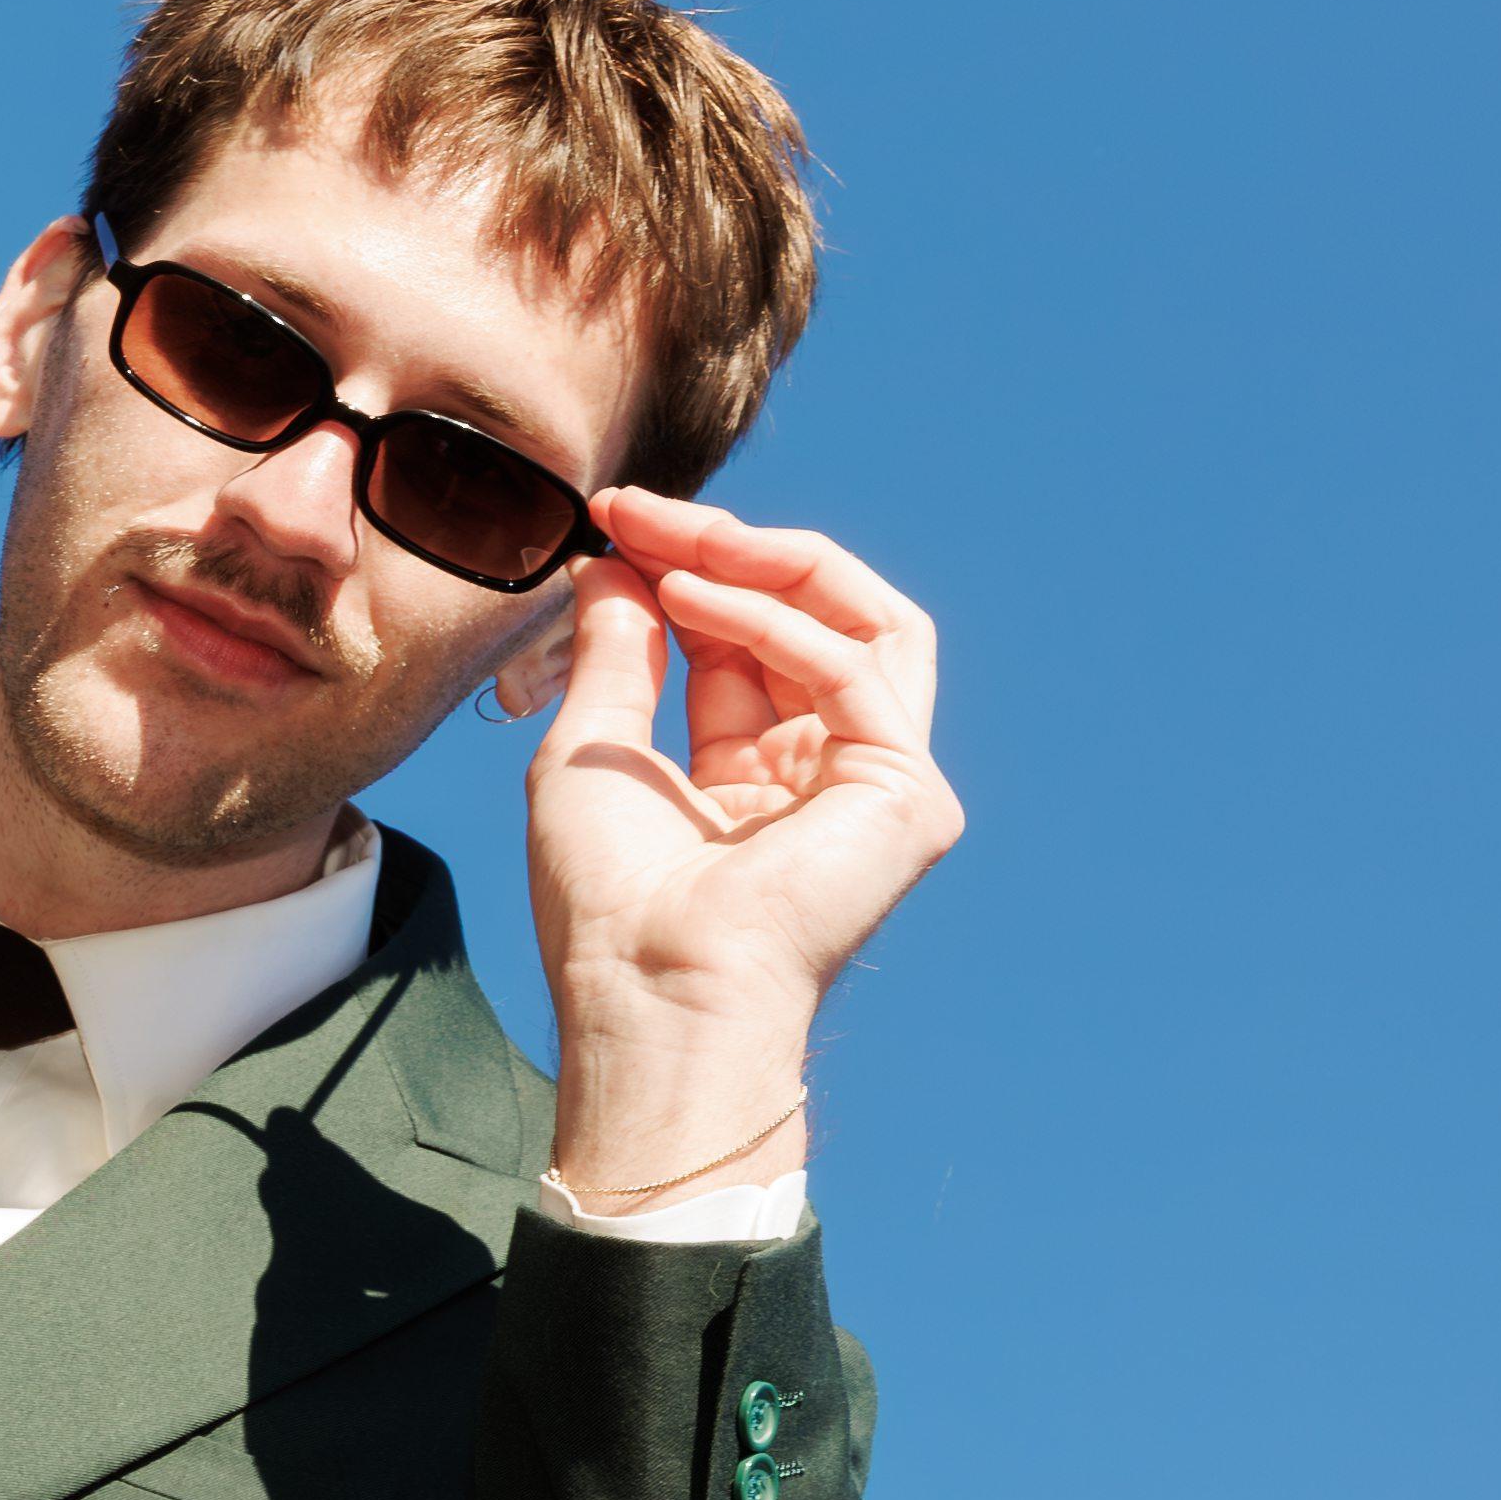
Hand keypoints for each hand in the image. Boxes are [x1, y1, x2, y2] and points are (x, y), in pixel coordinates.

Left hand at [525, 491, 964, 1199]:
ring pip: (859, 621)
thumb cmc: (607, 900)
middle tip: (637, 510)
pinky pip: (853, 665)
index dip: (686, 568)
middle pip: (814, 615)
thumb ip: (617, 651)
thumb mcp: (592, 746)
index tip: (612, 518)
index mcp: (759, 773)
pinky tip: (688, 594)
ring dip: (759, 561)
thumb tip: (614, 560)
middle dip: (726, 549)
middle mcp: (828, 773)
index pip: (745, 638)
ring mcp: (879, 783)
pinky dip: (770, 616)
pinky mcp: (908, 793)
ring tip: (668, 535)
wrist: (645, 989)